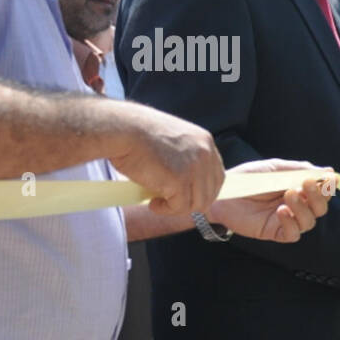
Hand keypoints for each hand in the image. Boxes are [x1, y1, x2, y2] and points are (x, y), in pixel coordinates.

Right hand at [108, 103, 222, 214]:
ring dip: (178, 208)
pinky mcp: (180, 180)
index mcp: (204, 141)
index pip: (217, 176)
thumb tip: (190, 185)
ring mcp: (194, 167)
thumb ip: (186, 158)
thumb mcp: (173, 141)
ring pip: (198, 203)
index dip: (204, 191)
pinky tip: (153, 204)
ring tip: (159, 202)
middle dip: (191, 202)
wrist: (121, 129)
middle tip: (171, 203)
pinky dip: (166, 210)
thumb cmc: (137, 134)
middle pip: (210, 192)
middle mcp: (204, 153)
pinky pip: (180, 207)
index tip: (188, 197)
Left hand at [206, 159, 334, 242]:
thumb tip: (329, 171)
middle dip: (318, 196)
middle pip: (320, 209)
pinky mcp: (274, 232)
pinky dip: (291, 223)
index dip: (328, 187)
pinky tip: (281, 211)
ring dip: (303, 208)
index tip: (329, 178)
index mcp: (299, 190)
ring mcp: (286, 220)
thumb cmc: (249, 178)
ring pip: (309, 222)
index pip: (322, 192)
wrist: (222, 191)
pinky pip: (293, 234)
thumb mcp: (276, 168)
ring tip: (288, 194)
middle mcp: (296, 207)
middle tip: (307, 183)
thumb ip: (300, 170)